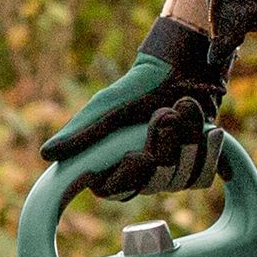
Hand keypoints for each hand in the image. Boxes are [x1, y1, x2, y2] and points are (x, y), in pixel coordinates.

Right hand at [42, 17, 232, 201]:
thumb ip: (82, 132)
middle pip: (152, 183)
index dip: (129, 174)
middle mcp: (140, 175)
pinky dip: (209, 152)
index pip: (115, 190)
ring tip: (184, 108)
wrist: (184, 66)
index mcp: (112, 165)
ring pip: (179, 178)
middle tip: (164, 113)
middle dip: (162, 143)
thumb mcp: (107, 106)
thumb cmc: (140, 86)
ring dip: (186, 138)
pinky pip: (202, 178)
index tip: (139, 152)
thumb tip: (46, 154)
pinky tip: (210, 131)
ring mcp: (168, 174)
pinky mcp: (196, 168)